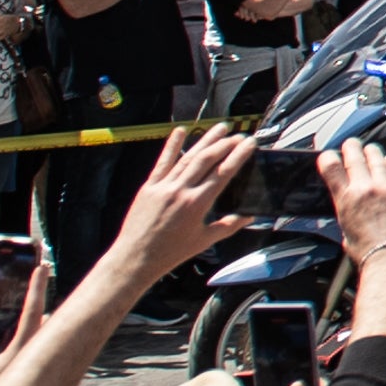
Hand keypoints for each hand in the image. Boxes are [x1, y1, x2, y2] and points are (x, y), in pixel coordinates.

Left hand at [122, 131, 257, 275]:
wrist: (137, 257)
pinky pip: (163, 162)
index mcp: (197, 204)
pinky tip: (180, 131)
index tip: (248, 144)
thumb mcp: (204, 241)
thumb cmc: (171, 252)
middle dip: (225, 144)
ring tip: (220, 128)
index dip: (238, 155)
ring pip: (189, 157)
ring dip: (205, 140)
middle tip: (239, 135)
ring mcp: (163, 187)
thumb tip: (248, 216)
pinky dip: (172, 146)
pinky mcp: (149, 187)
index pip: (223, 173)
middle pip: (207, 159)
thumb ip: (228, 226)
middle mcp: (181, 191)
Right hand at [320, 137, 385, 258]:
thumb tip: (351, 205)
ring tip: (370, 149)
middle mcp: (365, 188)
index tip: (329, 155)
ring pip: (377, 158)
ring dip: (372, 151)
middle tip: (351, 144)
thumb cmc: (368, 251)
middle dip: (351, 147)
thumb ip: (348, 211)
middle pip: (355, 156)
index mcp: (346, 199)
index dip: (328, 157)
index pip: (331, 167)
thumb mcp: (346, 229)